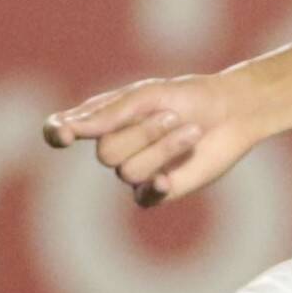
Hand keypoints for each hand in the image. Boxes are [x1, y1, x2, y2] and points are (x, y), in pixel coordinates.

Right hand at [44, 70, 270, 209]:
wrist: (233, 112)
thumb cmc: (188, 97)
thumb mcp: (148, 96)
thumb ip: (111, 113)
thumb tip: (73, 128)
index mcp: (102, 118)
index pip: (62, 129)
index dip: (58, 133)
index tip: (66, 134)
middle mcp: (114, 145)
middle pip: (105, 153)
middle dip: (142, 133)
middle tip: (172, 116)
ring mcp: (135, 169)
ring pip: (129, 171)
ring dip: (163, 147)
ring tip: (190, 131)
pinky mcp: (158, 190)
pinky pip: (144, 196)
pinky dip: (155, 187)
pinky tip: (169, 179)